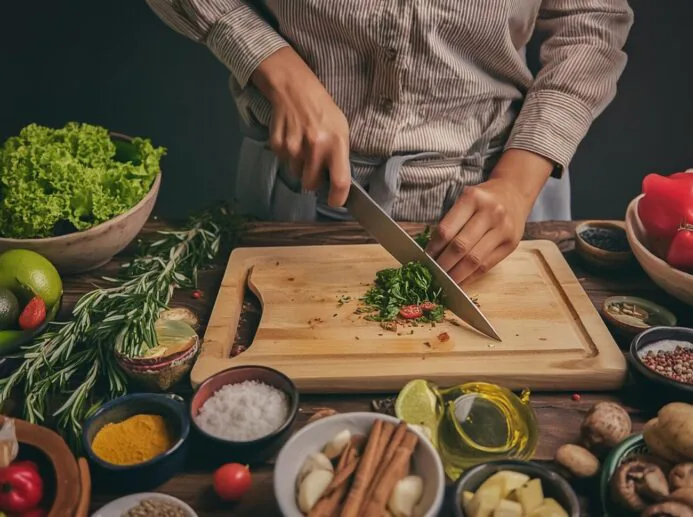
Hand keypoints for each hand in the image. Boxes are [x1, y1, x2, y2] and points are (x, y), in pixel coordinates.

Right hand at [252, 47, 350, 206]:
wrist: (295, 89)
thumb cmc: (323, 110)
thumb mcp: (341, 129)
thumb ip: (340, 156)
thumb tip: (338, 183)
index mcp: (336, 144)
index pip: (340, 181)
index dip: (337, 198)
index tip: (335, 202)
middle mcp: (315, 147)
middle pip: (310, 184)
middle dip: (312, 181)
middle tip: (314, 166)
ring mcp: (294, 146)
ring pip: (295, 174)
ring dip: (299, 166)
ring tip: (303, 145)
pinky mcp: (277, 144)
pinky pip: (283, 162)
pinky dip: (287, 155)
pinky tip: (292, 138)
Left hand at [426, 149, 554, 284]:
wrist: (514, 193)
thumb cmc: (482, 199)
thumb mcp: (465, 200)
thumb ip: (451, 223)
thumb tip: (432, 253)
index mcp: (472, 198)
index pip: (446, 230)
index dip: (433, 248)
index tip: (424, 260)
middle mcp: (490, 213)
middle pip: (460, 247)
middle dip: (443, 265)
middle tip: (432, 274)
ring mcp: (503, 229)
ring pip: (474, 260)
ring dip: (456, 275)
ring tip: (444, 282)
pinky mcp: (512, 244)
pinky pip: (487, 266)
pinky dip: (471, 277)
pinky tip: (460, 281)